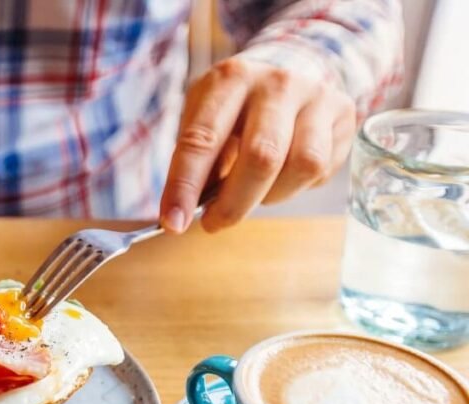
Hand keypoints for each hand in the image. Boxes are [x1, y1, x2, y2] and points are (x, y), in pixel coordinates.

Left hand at [160, 57, 355, 232]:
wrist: (293, 66)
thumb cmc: (237, 106)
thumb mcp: (206, 118)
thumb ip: (196, 159)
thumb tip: (182, 212)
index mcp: (230, 79)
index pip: (202, 139)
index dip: (185, 186)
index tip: (173, 223)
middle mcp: (277, 82)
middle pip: (261, 158)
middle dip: (233, 205)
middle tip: (214, 224)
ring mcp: (316, 95)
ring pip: (301, 166)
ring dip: (271, 196)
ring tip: (255, 192)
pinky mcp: (342, 114)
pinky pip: (321, 169)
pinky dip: (296, 187)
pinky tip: (282, 177)